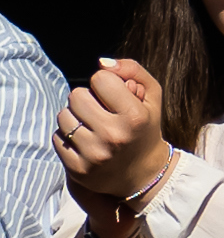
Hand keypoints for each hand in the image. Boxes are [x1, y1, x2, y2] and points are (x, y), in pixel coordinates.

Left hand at [57, 56, 165, 207]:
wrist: (143, 175)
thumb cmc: (144, 129)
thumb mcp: (152, 98)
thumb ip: (133, 71)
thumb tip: (102, 63)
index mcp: (134, 117)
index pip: (100, 79)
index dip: (106, 85)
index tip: (114, 98)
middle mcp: (114, 136)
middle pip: (76, 95)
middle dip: (87, 100)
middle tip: (101, 113)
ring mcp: (94, 154)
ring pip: (63, 116)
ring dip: (74, 118)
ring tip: (92, 128)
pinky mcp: (77, 168)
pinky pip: (57, 137)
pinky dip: (68, 137)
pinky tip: (85, 143)